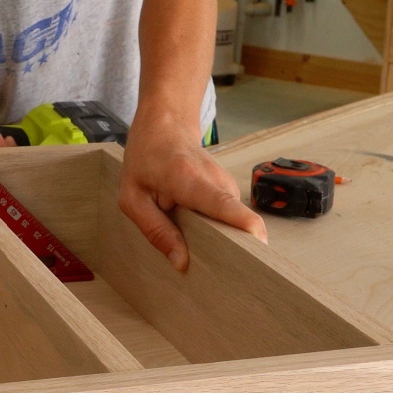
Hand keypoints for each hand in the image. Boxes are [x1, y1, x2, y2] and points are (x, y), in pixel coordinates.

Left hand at [118, 113, 266, 271]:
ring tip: (196, 241)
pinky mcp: (229, 189)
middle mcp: (215, 180)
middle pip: (234, 221)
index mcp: (187, 179)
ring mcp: (226, 183)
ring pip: (231, 223)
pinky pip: (228, 218)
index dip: (243, 223)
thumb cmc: (145, 159)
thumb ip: (156, 230)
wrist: (165, 125)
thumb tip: (181, 262)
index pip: (222, 204)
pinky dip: (216, 227)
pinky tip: (199, 228)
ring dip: (218, 237)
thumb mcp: (133, 198)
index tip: (259, 242)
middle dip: (229, 247)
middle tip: (212, 268)